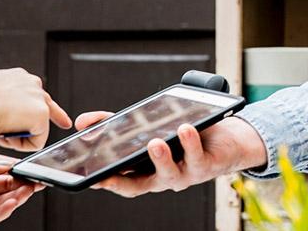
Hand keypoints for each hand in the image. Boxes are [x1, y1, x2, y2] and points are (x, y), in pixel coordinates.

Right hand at [0, 68, 72, 151]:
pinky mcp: (41, 115)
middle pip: (45, 107)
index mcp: (15, 77)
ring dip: (18, 136)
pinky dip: (20, 145)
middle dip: (48, 119)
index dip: (39, 106)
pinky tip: (5, 135)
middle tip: (57, 125)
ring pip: (35, 128)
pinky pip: (35, 143)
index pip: (34, 92)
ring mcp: (38, 98)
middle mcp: (30, 83)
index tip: (56, 115)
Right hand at [92, 116, 268, 197]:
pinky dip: (190, 142)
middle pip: (140, 185)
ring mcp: (184, 175)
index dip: (105, 182)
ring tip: (155, 142)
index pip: (121, 181)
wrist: (226, 139)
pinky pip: (196, 156)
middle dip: (122, 182)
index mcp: (146, 172)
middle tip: (108, 173)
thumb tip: (81, 122)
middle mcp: (163, 178)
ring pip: (170, 173)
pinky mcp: (205, 166)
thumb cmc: (181, 136)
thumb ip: (113, 124)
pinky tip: (185, 128)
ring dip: (161, 158)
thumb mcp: (146, 129)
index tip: (88, 178)